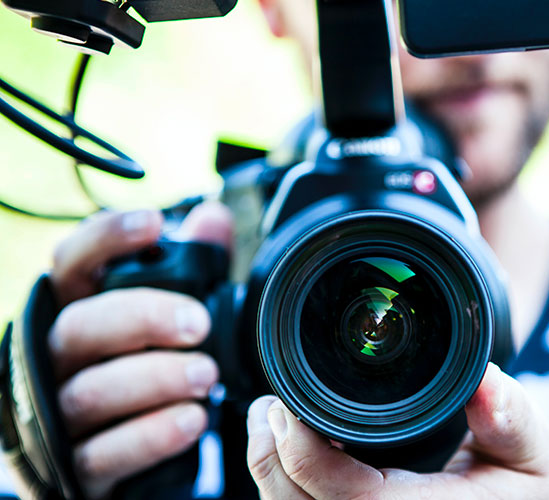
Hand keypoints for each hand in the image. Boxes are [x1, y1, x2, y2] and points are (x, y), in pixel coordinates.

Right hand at [47, 202, 232, 498]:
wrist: (119, 452)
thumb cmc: (142, 366)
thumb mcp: (169, 314)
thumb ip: (192, 268)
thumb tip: (213, 218)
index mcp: (78, 310)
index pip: (72, 263)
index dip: (106, 238)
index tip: (154, 224)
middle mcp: (57, 357)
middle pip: (80, 326)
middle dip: (142, 318)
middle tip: (198, 324)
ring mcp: (59, 414)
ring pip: (91, 391)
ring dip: (154, 379)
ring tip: (205, 375)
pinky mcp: (76, 466)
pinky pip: (104, 453)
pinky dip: (151, 436)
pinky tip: (191, 420)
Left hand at [246, 363, 548, 499]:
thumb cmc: (536, 496)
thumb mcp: (538, 454)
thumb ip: (511, 418)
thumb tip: (487, 381)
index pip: (347, 496)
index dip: (302, 452)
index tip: (287, 404)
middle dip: (270, 459)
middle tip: (268, 406)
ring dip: (273, 476)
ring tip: (270, 424)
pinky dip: (292, 490)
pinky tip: (294, 456)